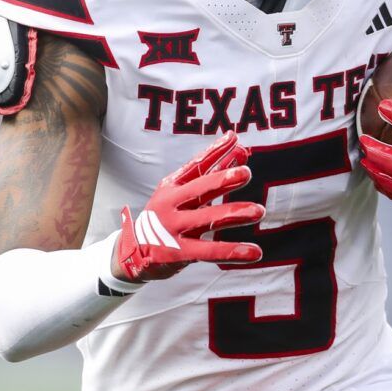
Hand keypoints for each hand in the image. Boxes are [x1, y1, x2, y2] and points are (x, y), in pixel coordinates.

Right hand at [112, 131, 264, 282]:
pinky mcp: (179, 252)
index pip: (196, 165)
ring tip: (258, 210)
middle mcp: (171, 204)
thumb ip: (213, 175)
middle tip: (246, 172)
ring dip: (234, 214)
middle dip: (222, 180)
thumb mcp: (182, 193)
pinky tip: (254, 252)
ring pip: (207, 219)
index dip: (215, 152)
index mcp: (172, 186)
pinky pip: (209, 251)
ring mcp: (174, 228)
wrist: (133, 252)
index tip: (234, 138)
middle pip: (199, 189)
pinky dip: (233, 252)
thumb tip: (242, 152)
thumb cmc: (166, 216)